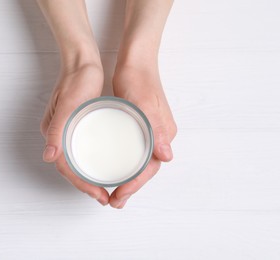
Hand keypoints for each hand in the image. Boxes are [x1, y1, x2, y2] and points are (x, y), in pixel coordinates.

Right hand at [40, 63, 109, 205]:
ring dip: (88, 178)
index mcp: (54, 133)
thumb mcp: (68, 104)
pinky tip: (104, 166)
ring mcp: (69, 131)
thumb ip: (57, 130)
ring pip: (77, 161)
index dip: (81, 184)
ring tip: (104, 189)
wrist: (82, 62)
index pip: (65, 167)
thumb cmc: (76, 80)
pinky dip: (92, 163)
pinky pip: (83, 150)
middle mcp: (59, 136)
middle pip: (71, 168)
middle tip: (105, 198)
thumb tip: (49, 157)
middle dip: (86, 186)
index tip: (99, 194)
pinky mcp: (79, 126)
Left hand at [109, 65, 176, 207]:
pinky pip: (134, 152)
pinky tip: (112, 169)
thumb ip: (156, 128)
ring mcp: (150, 132)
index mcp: (163, 134)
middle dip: (131, 188)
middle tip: (113, 202)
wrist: (135, 61)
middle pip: (146, 169)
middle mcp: (159, 136)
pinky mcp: (140, 127)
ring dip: (128, 180)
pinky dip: (125, 166)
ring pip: (140, 163)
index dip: (135, 184)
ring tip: (113, 194)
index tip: (119, 195)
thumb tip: (167, 156)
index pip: (151, 167)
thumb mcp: (144, 103)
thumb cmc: (139, 79)